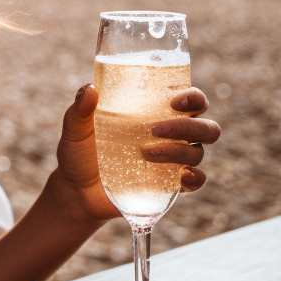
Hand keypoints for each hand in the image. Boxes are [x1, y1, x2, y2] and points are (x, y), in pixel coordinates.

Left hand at [52, 84, 220, 224]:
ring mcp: (172, 161)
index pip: (190, 99)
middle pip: (204, 126)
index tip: (174, 100)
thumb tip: (90, 89)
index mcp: (154, 113)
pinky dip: (195, 178)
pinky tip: (182, 176)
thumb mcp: (76, 129)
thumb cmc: (79, 152)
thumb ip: (80, 109)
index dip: (193, 96)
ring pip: (198, 151)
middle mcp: (171, 135)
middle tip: (156, 129)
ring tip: (145, 152)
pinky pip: (196, 181)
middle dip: (188, 125)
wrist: (76, 191)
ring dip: (179, 150)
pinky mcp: (169, 185)